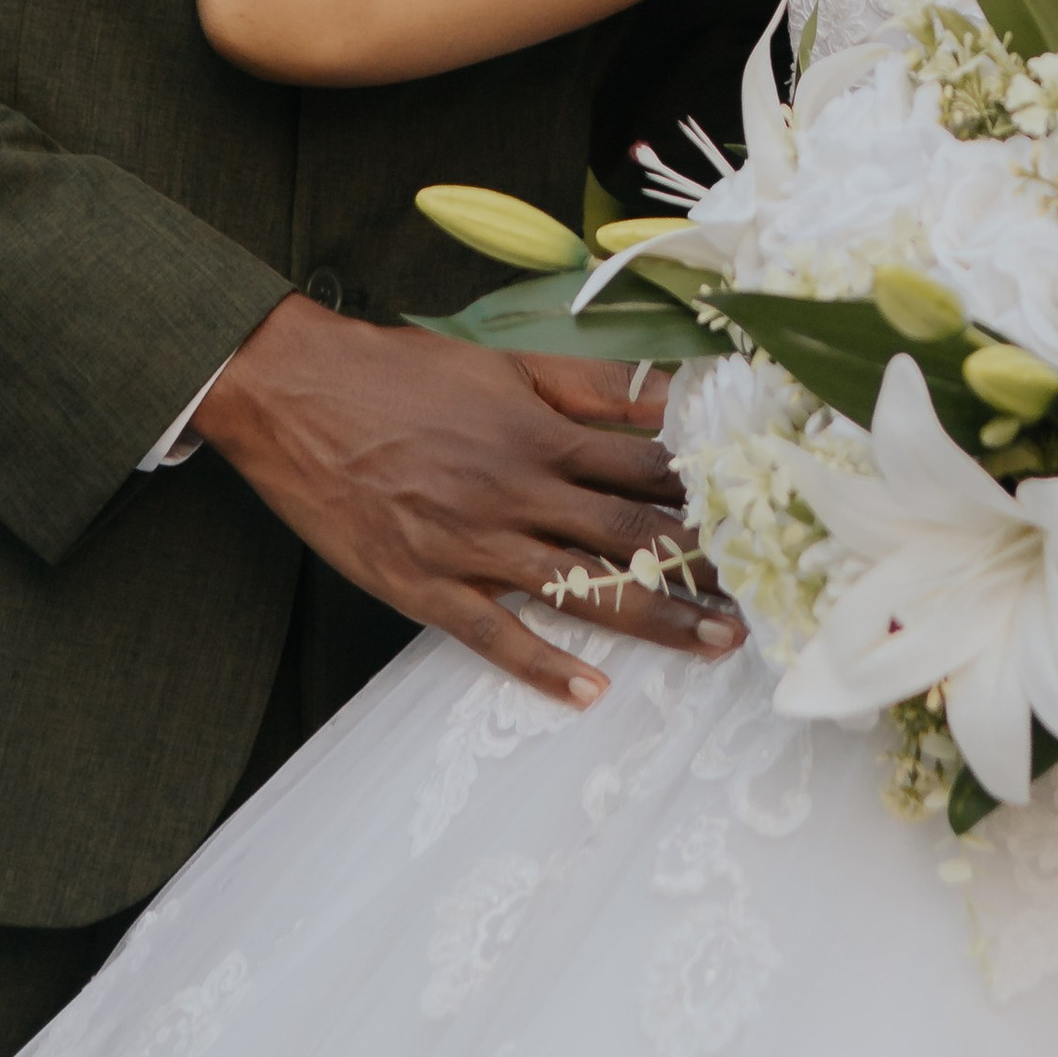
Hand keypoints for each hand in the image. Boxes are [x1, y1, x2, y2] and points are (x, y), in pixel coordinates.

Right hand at [192, 293, 742, 707]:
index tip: (754, 517)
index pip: (644, 468)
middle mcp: (517, 488)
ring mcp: (470, 541)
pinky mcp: (422, 582)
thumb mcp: (500, 364)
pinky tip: (588, 692)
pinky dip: (541, 665)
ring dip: (654, 618)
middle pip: (628, 534)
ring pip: (580, 588)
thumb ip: (583, 384)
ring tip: (714, 643)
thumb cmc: (398, 373)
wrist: (295, 392)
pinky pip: (492, 633)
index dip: (704, 495)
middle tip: (762, 597)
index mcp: (539, 432)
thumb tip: (662, 394)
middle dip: (701, 567)